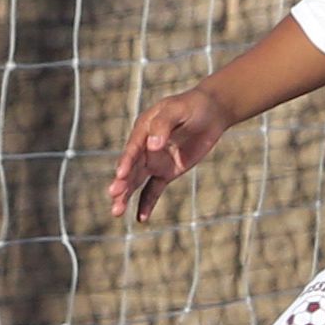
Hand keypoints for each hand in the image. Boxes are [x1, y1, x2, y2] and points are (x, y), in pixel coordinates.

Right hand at [108, 86, 233, 220]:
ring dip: (126, 196)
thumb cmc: (192, 106)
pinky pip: (153, 190)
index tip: (120, 175)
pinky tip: (141, 219)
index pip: (133, 149)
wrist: (211, 112)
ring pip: (136, 182)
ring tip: (116, 212)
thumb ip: (164, 125)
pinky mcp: (167, 172)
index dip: (126, 162)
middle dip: (121, 183)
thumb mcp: (178, 110)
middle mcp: (144, 147)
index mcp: (143, 130)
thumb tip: (152, 145)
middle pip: (130, 169)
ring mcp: (155, 161)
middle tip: (114, 196)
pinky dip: (146, 204)